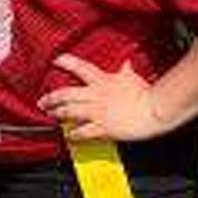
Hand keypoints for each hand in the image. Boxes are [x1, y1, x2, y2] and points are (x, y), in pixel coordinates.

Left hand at [38, 53, 164, 141]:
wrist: (155, 109)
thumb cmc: (146, 94)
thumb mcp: (134, 78)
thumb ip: (126, 71)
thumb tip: (127, 62)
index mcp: (104, 81)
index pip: (81, 67)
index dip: (66, 62)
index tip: (56, 60)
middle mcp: (97, 95)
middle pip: (66, 94)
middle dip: (52, 98)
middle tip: (43, 101)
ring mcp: (98, 112)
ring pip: (70, 112)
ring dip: (58, 114)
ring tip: (51, 116)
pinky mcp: (103, 128)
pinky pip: (83, 132)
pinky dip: (74, 135)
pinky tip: (69, 136)